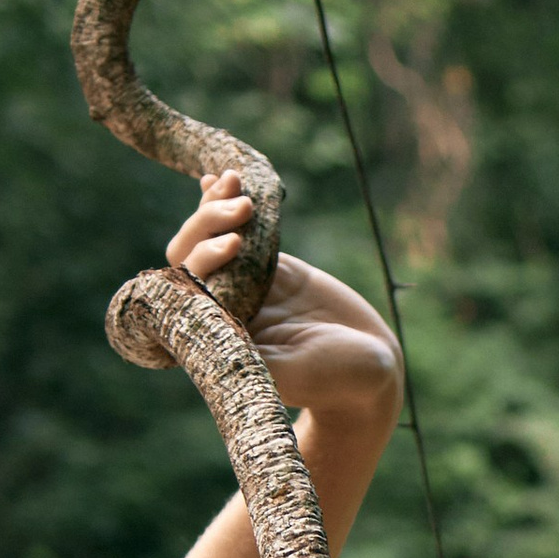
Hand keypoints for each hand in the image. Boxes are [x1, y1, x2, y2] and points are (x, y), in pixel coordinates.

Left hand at [162, 174, 401, 424]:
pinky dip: (222, 205)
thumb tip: (212, 324)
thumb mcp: (296, 371)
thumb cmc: (336, 378)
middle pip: (190, 258)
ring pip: (208, 239)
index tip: (233, 245)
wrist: (370, 366)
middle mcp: (220, 310)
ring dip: (214, 208)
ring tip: (232, 180)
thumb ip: (255, 355)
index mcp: (217, 338)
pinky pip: (237, 232)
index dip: (200, 259)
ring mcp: (241, 285)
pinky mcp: (265, 268)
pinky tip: (215, 179)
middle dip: (208, 226)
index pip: (188, 291)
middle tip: (242, 207)